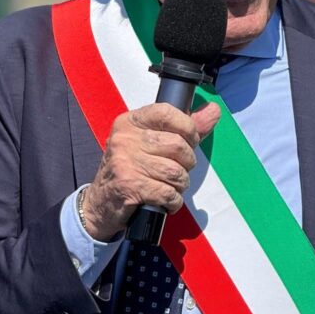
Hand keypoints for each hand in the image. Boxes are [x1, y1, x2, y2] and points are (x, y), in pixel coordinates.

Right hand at [81, 101, 220, 240]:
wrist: (100, 203)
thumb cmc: (131, 169)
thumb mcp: (152, 142)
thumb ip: (185, 127)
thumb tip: (213, 110)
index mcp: (130, 122)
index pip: (167, 112)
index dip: (187, 128)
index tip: (189, 140)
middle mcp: (125, 138)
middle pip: (177, 145)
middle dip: (186, 163)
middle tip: (177, 170)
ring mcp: (125, 162)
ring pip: (175, 172)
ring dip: (180, 185)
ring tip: (169, 186)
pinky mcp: (128, 186)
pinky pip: (168, 193)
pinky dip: (173, 201)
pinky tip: (165, 200)